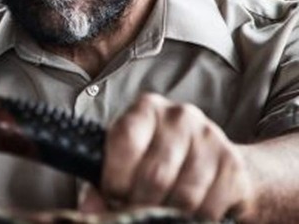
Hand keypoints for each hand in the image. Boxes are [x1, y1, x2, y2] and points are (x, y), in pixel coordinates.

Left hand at [81, 93, 254, 220]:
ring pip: (183, 196)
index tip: (113, 195)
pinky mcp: (232, 163)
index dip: (115, 177)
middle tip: (135, 210)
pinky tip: (186, 213)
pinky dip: (193, 219)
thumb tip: (89, 209)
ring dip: (168, 215)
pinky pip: (209, 207)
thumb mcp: (126, 160)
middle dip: (140, 203)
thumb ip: (104, 181)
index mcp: (146, 109)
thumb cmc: (156, 156)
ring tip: (160, 212)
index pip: (125, 140)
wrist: (213, 157)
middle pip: (154, 175)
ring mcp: (210, 137)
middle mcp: (179, 116)